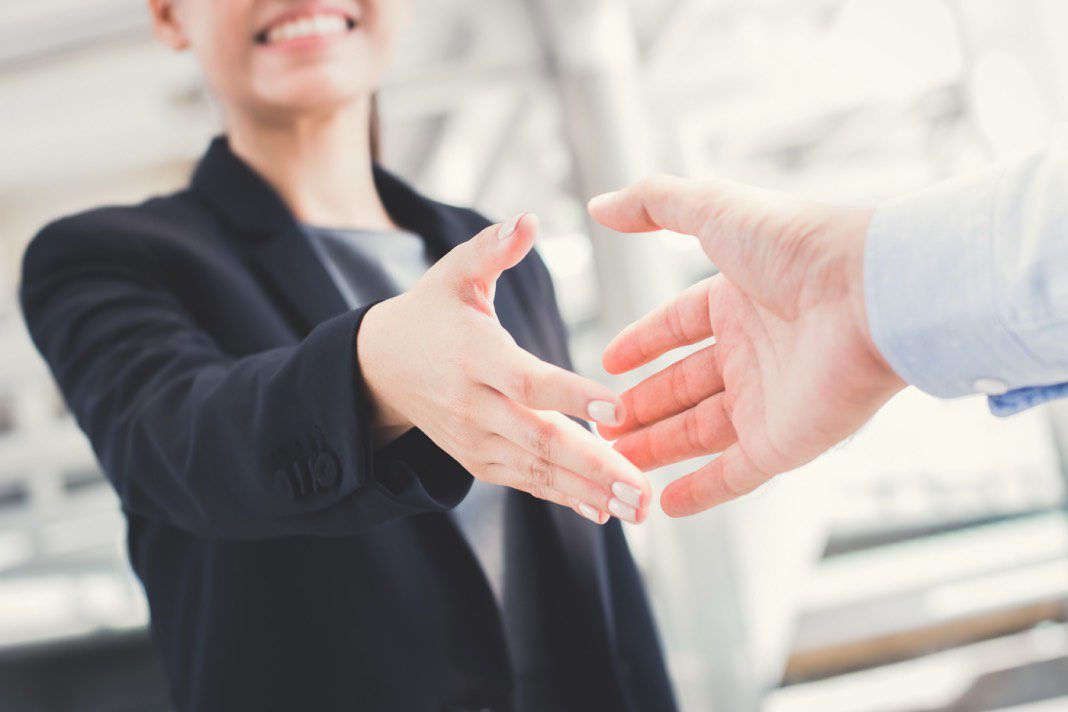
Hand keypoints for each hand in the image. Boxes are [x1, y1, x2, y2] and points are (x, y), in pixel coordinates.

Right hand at [358, 213, 649, 523]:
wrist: (381, 366)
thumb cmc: (430, 312)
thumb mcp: (452, 273)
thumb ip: (490, 249)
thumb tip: (528, 219)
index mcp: (474, 355)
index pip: (528, 380)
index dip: (571, 395)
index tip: (617, 409)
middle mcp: (474, 405)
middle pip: (539, 439)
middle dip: (593, 467)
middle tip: (642, 490)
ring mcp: (476, 439)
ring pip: (537, 470)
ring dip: (588, 492)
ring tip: (638, 508)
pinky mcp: (479, 460)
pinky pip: (526, 481)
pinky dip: (564, 498)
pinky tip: (604, 511)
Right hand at [588, 176, 905, 516]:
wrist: (871, 295)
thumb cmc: (798, 247)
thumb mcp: (715, 209)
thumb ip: (655, 203)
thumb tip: (600, 205)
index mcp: (738, 300)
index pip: (678, 326)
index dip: (642, 343)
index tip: (608, 365)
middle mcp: (753, 351)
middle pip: (683, 386)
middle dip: (640, 407)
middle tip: (600, 426)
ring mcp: (769, 401)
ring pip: (699, 432)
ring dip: (658, 449)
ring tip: (614, 462)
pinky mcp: (786, 443)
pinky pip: (735, 474)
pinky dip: (701, 492)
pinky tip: (665, 505)